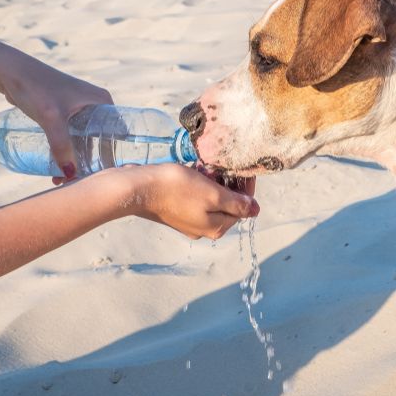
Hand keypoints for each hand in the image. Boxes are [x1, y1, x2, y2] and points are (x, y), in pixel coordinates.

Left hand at [0, 37, 111, 181]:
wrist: (10, 72)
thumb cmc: (36, 87)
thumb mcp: (52, 117)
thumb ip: (61, 146)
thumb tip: (70, 176)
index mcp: (103, 102)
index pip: (117, 134)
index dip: (112, 156)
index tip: (103, 177)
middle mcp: (95, 106)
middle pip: (100, 142)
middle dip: (90, 163)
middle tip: (79, 184)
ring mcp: (79, 111)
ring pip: (83, 142)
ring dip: (75, 160)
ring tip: (63, 180)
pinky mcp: (64, 115)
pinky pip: (70, 138)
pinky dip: (65, 152)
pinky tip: (57, 169)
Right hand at [114, 164, 258, 239]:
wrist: (139, 188)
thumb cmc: (178, 189)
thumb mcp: (213, 195)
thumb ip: (237, 204)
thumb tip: (256, 211)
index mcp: (217, 228)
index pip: (243, 208)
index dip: (245, 187)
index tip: (243, 168)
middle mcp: (205, 229)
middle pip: (227, 204)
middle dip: (228, 183)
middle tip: (221, 165)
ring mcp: (189, 221)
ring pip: (212, 199)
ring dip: (213, 182)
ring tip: (205, 167)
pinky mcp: (176, 211)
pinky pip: (196, 197)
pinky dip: (199, 184)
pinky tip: (193, 172)